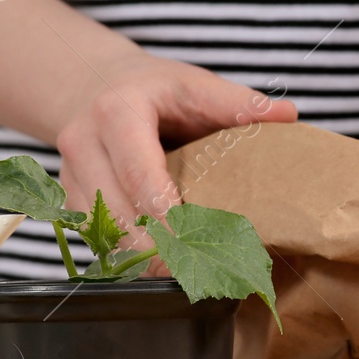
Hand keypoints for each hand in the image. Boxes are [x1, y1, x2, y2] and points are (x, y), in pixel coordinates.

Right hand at [55, 52, 296, 249]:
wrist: (96, 84)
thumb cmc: (156, 89)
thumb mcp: (194, 85)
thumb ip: (238, 103)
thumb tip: (288, 115)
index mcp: (117, 113)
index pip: (139, 172)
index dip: (165, 213)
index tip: (194, 241)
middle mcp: (82, 143)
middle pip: (116, 210)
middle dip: (156, 247)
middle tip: (197, 272)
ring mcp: (70, 173)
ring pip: (102, 229)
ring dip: (142, 256)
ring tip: (184, 274)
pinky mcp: (69, 196)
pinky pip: (95, 235)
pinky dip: (128, 253)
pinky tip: (159, 265)